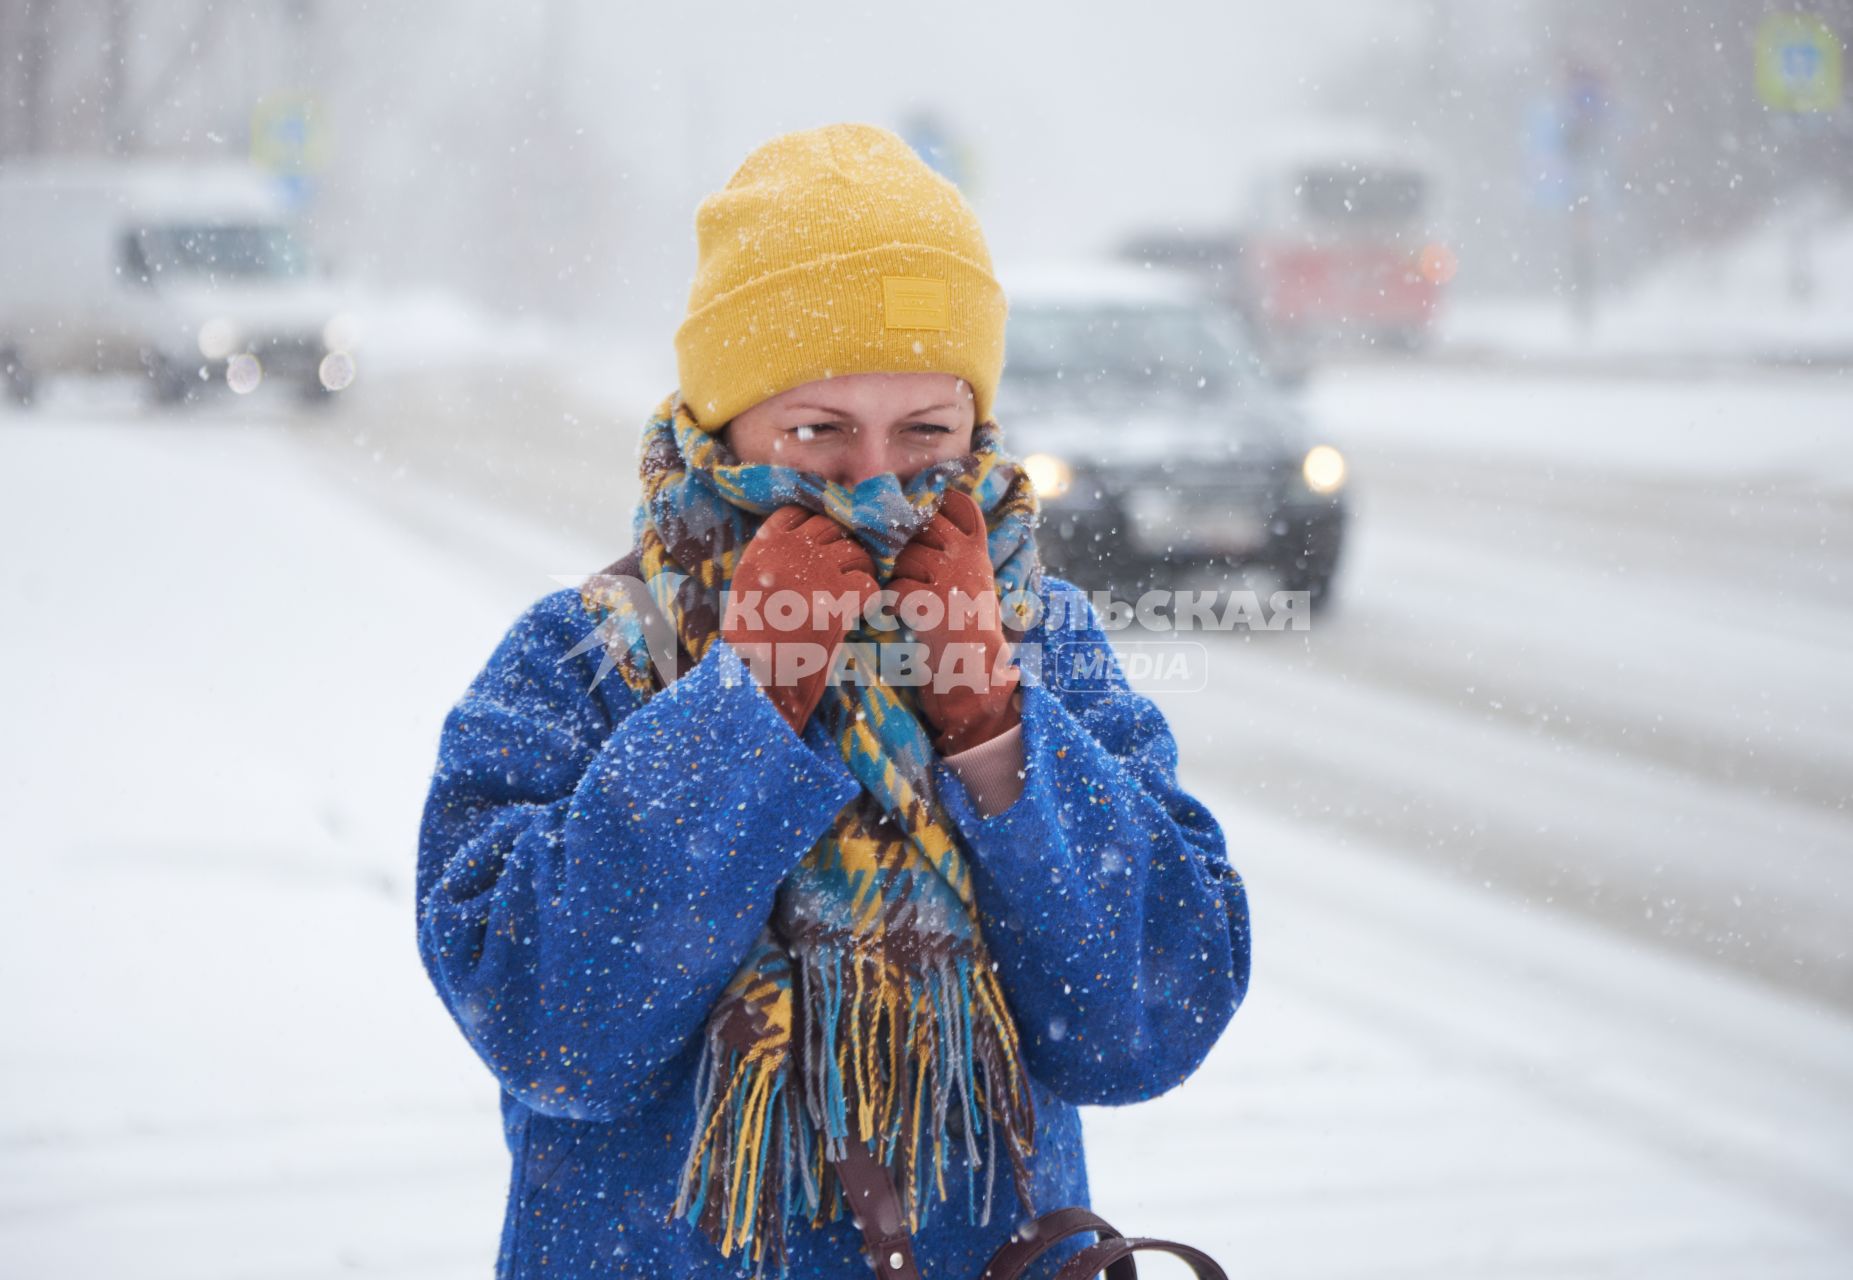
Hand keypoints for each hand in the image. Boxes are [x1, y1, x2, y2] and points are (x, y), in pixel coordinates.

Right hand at [722, 505, 878, 734]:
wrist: (757, 679)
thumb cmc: (750, 643)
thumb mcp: (746, 591)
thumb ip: (769, 562)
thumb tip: (802, 546)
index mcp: (763, 548)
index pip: (798, 513)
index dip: (815, 526)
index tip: (823, 544)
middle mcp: (790, 552)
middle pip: (831, 528)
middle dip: (843, 546)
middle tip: (847, 570)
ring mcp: (817, 572)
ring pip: (856, 552)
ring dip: (861, 571)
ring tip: (855, 593)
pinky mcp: (839, 599)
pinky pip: (869, 585)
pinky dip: (870, 599)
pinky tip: (861, 614)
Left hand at [888, 490, 1020, 754]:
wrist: (975, 673)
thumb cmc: (965, 627)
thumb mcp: (970, 580)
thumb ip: (952, 552)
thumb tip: (913, 526)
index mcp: (977, 550)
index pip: (960, 504)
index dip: (936, 503)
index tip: (919, 515)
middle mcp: (967, 559)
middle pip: (923, 524)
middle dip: (904, 541)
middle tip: (896, 563)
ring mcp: (951, 579)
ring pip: (904, 557)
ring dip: (893, 574)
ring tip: (899, 597)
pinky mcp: (933, 604)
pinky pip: (895, 590)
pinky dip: (888, 602)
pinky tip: (892, 614)